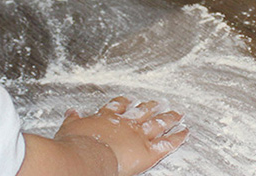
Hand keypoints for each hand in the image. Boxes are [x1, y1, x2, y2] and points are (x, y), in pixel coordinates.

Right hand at [55, 97, 187, 175]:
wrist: (88, 155)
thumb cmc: (76, 144)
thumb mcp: (70, 127)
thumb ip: (73, 120)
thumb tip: (71, 112)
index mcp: (107, 118)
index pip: (118, 107)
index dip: (125, 103)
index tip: (130, 100)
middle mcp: (126, 124)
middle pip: (142, 112)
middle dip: (151, 107)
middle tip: (158, 102)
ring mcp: (139, 135)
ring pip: (158, 124)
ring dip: (168, 118)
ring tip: (177, 114)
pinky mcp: (149, 150)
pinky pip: (167, 143)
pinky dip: (178, 137)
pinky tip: (185, 132)